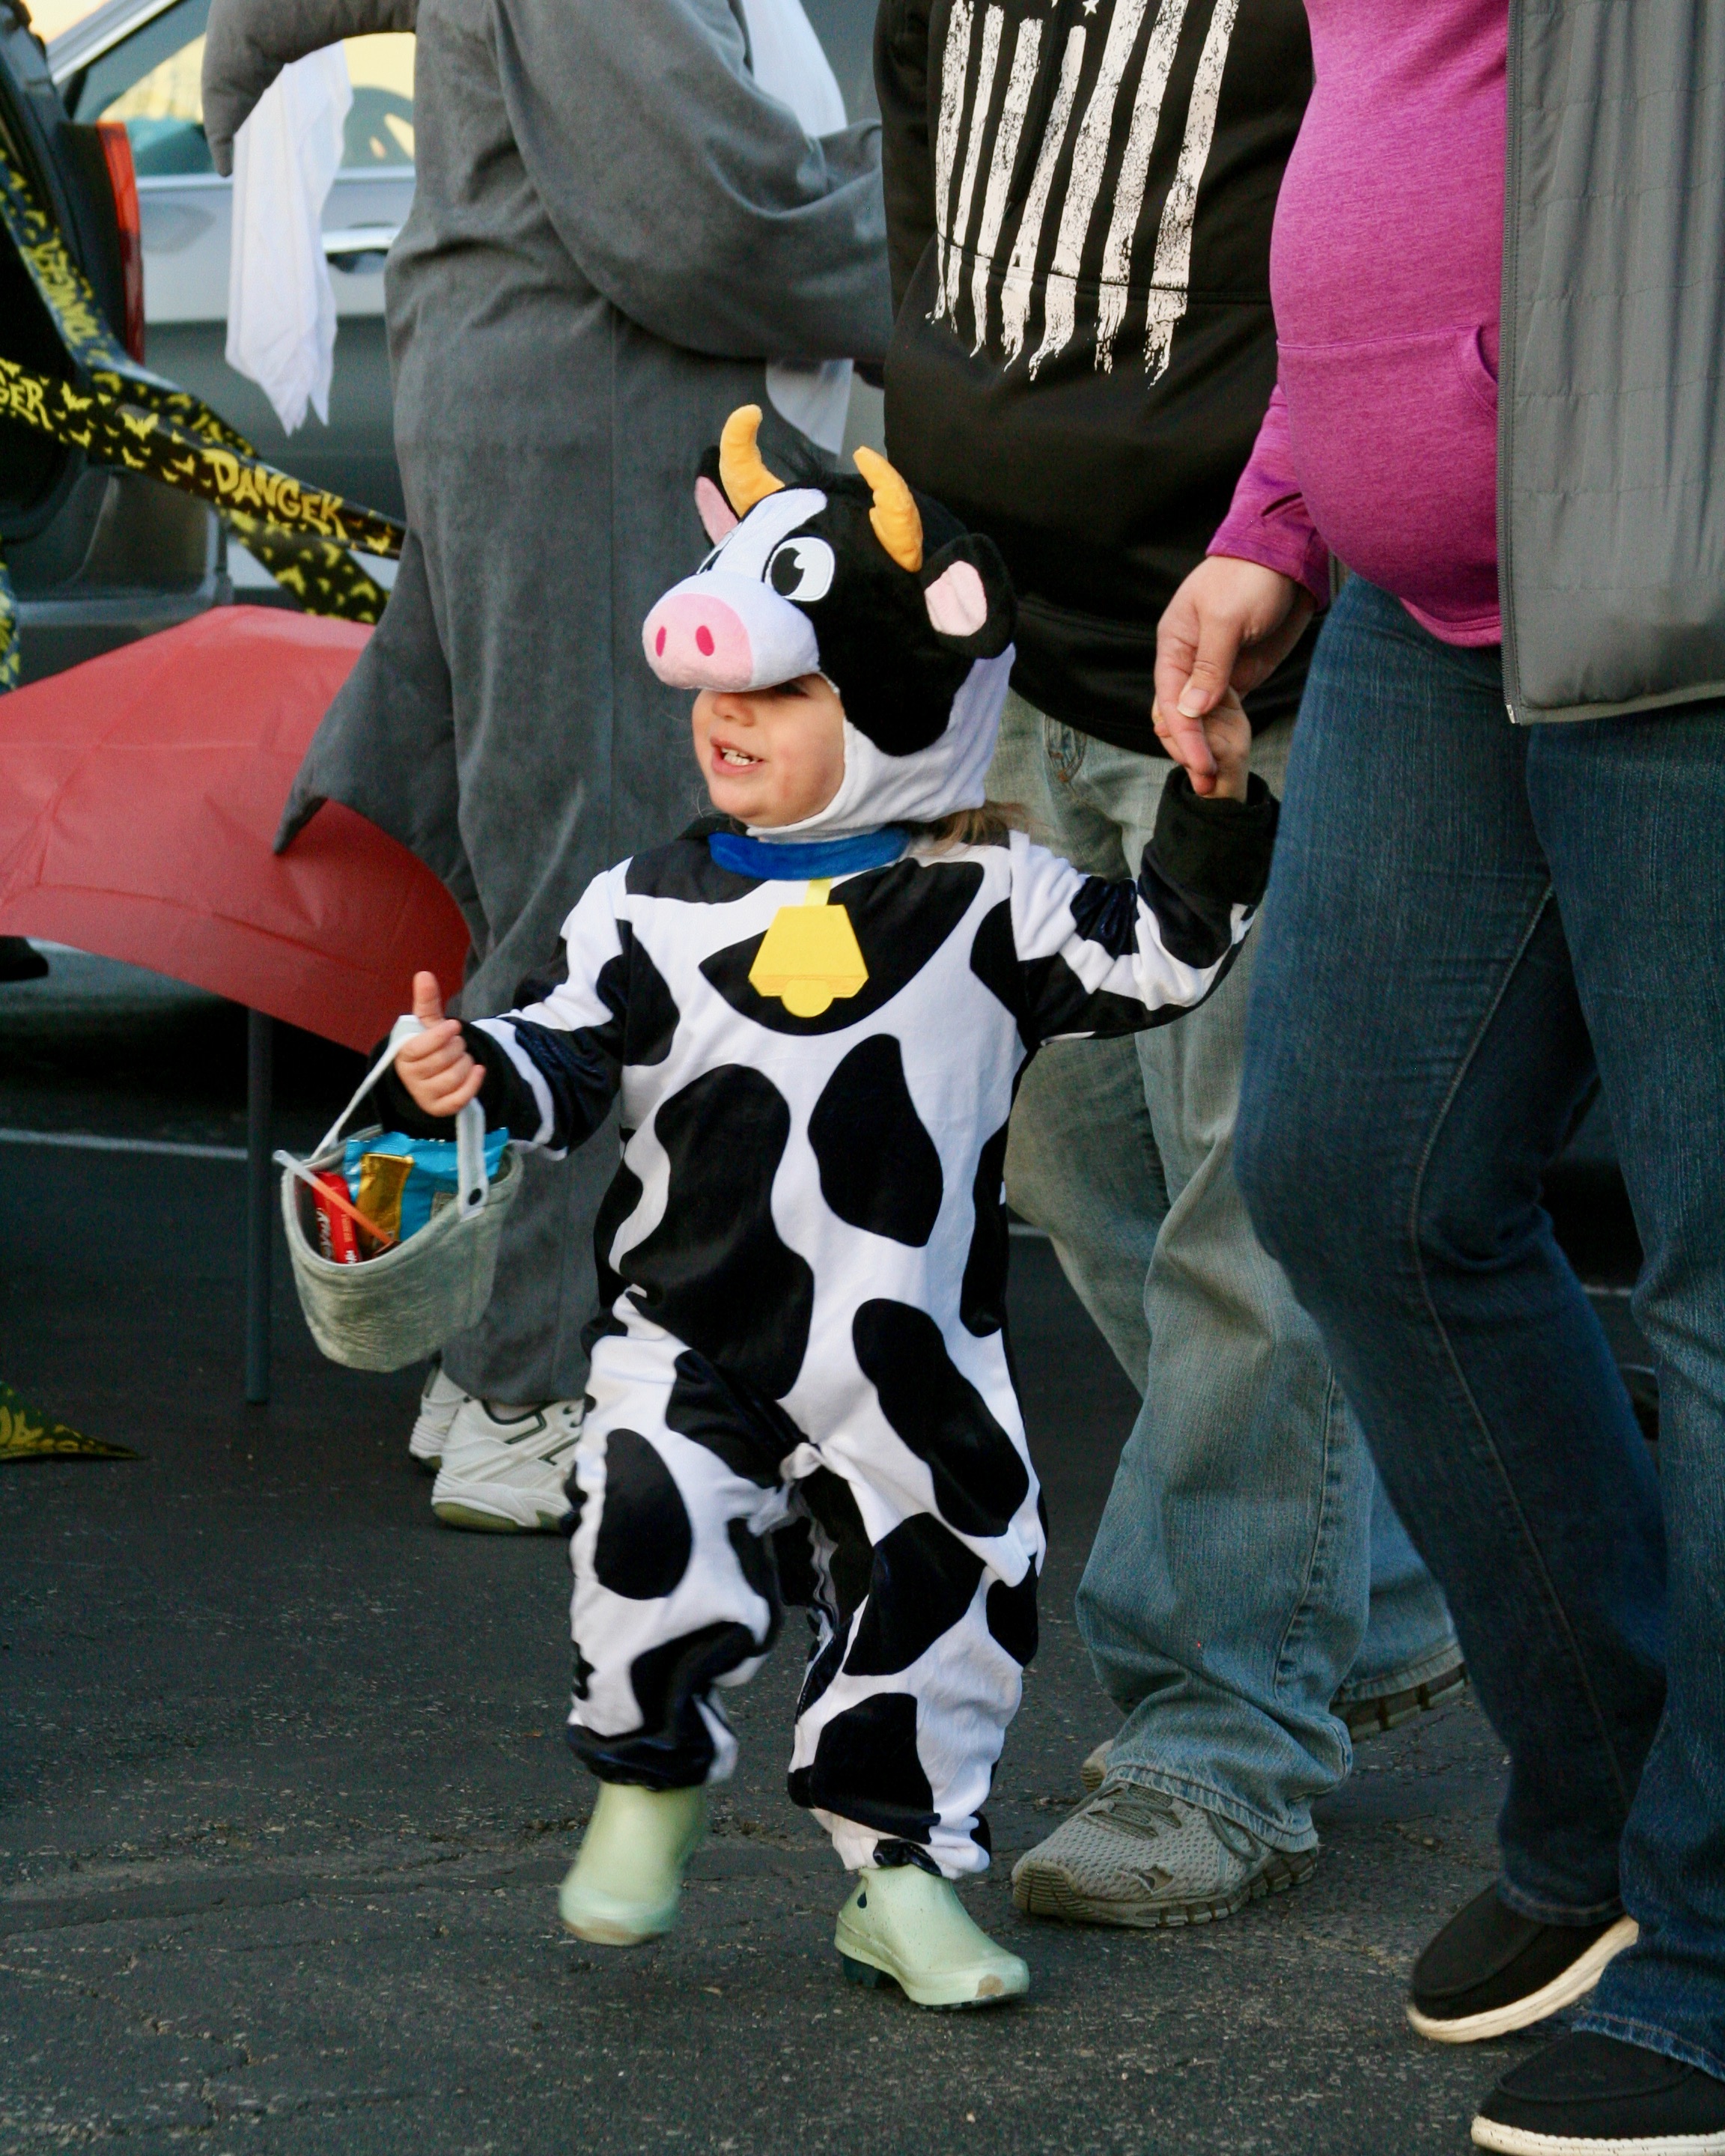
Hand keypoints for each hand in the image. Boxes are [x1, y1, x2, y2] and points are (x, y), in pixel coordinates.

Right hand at [394, 972, 483, 1117]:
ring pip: (454, 1077)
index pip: (420, 1047)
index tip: (453, 1026)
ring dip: (466, 1063)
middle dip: (457, 1048)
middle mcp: (410, 1078)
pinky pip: (460, 1098)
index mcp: (403, 1056)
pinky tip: (478, 1070)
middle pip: (442, 1061)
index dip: (440, 1035)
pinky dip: (474, 1082)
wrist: (433, 1074)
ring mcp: (425, 1096)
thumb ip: (426, 1001)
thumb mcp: (427, 1023)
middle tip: (456, 1045)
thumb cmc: (429, 1045)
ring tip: (461, 1058)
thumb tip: (424, 974)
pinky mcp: (440, 1109)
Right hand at [1154, 556, 1311, 794]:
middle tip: (1207, 783)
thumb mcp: (1227, 619)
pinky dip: (1220, 735)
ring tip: (1212, 781)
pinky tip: (1224, 758)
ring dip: (1204, 749)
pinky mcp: (1237, 676)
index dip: (1183, 736)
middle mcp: (1188, 661)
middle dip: (1190, 750)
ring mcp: (1213, 671)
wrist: (1287, 557)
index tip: (1200, 764)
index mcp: (1174, 644)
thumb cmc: (1250, 577)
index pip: (1170, 700)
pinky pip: (1222, 712)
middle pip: (1179, 716)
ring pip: (1200, 719)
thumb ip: (1210, 666)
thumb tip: (1191, 711)